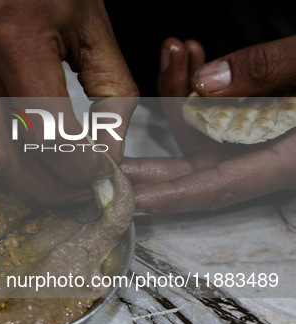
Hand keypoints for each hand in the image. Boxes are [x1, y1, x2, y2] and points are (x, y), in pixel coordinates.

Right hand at [0, 0, 136, 203]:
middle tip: (76, 190)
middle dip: (47, 188)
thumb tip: (107, 155)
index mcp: (14, 37)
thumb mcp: (92, 26)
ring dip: (13, 180)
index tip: (99, 174)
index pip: (47, 136)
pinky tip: (16, 152)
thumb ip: (111, 94)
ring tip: (47, 175)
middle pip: (3, 160)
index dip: (80, 169)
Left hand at [121, 36, 295, 212]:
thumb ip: (268, 71)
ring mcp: (264, 138)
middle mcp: (271, 157)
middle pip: (201, 169)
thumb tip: (207, 83)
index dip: (175, 196)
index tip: (136, 198)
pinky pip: (222, 112)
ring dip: (183, 95)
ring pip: (207, 132)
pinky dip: (205, 88)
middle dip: (155, 160)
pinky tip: (194, 61)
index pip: (221, 188)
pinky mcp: (262, 120)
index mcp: (289, 161)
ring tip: (174, 56)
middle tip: (113, 154)